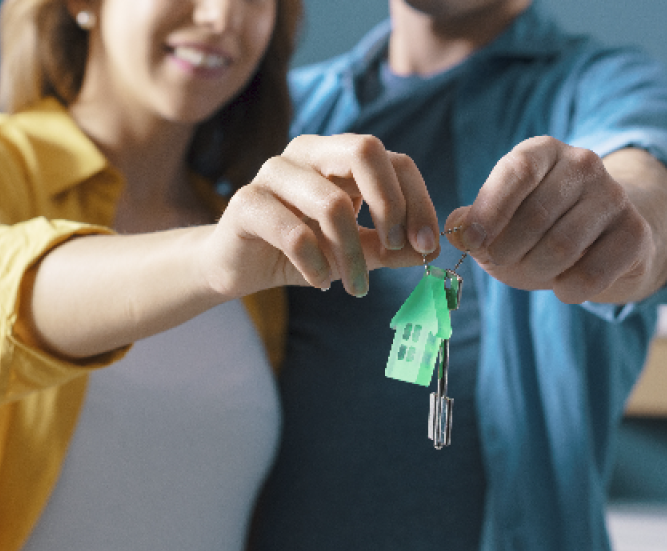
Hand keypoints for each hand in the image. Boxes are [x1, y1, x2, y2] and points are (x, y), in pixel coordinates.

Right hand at [205, 134, 440, 298]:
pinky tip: (320, 281)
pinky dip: (316, 265)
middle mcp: (308, 152)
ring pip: (332, 203)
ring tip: (353, 284)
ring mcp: (274, 172)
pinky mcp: (246, 202)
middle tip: (396, 248)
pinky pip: (294, 233)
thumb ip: (389, 247)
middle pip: (365, 151)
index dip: (417, 200)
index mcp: (338, 155)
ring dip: (352, 254)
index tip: (426, 245)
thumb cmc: (301, 251)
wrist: (237, 265)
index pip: (393, 160)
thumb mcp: (354, 250)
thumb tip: (429, 250)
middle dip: (391, 204)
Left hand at [444, 138, 666, 303]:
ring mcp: (614, 196)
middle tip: (504, 262)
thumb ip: (471, 224)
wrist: (604, 243)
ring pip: (562, 247)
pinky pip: (591, 274)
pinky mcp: (635, 233)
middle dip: (509, 252)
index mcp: (543, 152)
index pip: (517, 171)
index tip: (471, 240)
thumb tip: (456, 230)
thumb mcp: (499, 222)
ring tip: (534, 270)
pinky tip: (564, 285)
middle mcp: (583, 164)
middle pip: (536, 217)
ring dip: (536, 271)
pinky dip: (568, 290)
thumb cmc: (539, 229)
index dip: (490, 209)